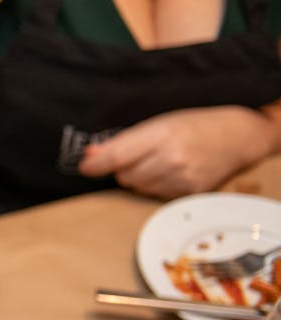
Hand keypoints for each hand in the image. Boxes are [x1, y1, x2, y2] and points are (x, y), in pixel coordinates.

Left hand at [77, 106, 271, 197]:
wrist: (235, 137)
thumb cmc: (192, 125)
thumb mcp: (157, 123)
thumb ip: (123, 141)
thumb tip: (90, 155)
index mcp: (161, 134)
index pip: (118, 155)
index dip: (96, 164)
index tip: (84, 167)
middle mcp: (172, 159)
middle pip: (125, 176)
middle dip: (123, 168)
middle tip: (138, 155)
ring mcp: (183, 179)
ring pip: (138, 188)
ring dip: (138, 178)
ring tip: (157, 162)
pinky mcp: (190, 193)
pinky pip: (155, 195)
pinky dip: (155, 186)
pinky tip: (169, 172)